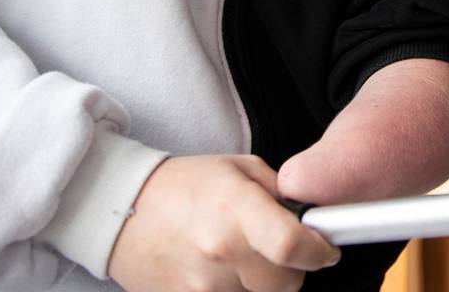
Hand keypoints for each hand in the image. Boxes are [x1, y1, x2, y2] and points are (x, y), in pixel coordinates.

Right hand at [107, 154, 340, 291]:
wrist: (122, 210)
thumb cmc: (183, 185)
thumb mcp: (238, 169)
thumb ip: (280, 193)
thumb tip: (312, 216)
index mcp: (236, 210)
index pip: (292, 245)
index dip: (319, 251)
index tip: (326, 248)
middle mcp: (220, 251)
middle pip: (286, 283)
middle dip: (294, 269)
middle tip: (280, 251)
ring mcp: (201, 285)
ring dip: (262, 283)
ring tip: (243, 258)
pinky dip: (237, 291)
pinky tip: (225, 274)